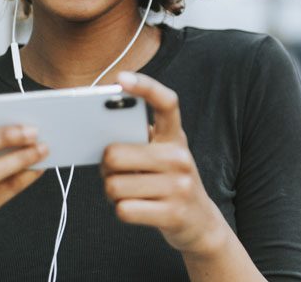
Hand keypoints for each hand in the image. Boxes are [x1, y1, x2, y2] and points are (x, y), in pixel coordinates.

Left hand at [101, 72, 226, 256]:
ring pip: (114, 186)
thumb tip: (100, 134)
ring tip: (129, 191)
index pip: (166, 102)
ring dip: (112, 192)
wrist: (200, 222)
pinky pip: (124, 209)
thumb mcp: (163, 156)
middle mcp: (180, 157)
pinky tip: (137, 208)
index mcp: (175, 137)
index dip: (145, 87)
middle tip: (115, 171)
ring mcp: (179, 186)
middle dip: (106, 166)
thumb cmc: (169, 182)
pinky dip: (122, 210)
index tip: (121, 79)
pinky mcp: (172, 214)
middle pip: (115, 154)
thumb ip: (139, 141)